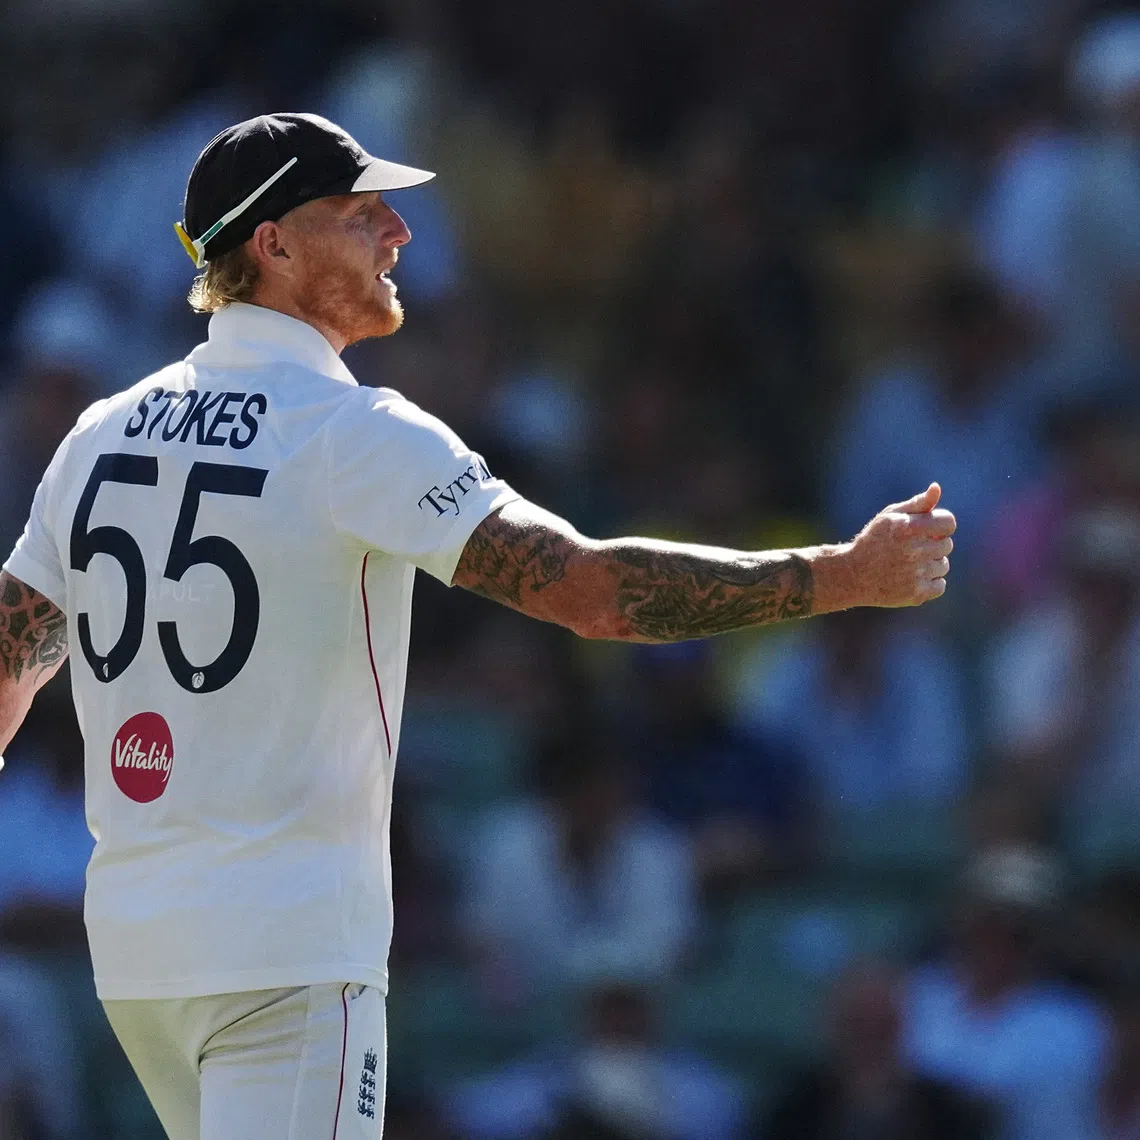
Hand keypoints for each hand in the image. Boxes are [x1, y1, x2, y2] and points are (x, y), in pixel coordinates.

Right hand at [843, 483, 956, 607]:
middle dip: (933, 544)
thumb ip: (917, 504)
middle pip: (947, 545)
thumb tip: (937, 488)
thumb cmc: (873, 541)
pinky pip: (940, 585)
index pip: (949, 523)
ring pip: (943, 565)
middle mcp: (914, 551)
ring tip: (908, 564)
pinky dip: (929, 583)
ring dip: (931, 564)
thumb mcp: (890, 517)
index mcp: (908, 528)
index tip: (928, 530)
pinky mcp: (916, 594)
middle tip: (911, 548)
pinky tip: (911, 578)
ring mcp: (916, 574)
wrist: (852, 575)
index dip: (940, 525)